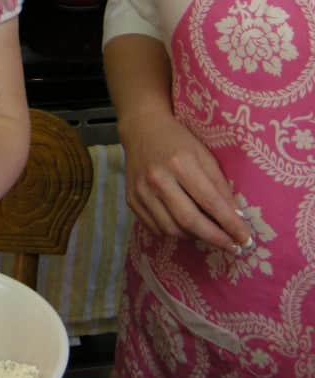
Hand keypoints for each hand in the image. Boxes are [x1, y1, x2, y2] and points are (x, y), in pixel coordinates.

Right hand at [120, 109, 251, 252]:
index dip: (230, 224)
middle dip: (215, 238)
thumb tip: (235, 217)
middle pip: (189, 221)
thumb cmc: (178, 141)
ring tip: (209, 234)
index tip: (245, 239)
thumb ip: (219, 185)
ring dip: (195, 237)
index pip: (209, 202)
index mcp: (180, 163)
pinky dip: (175, 233)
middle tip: (233, 248)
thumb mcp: (204, 155)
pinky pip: (155, 228)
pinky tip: (186, 228)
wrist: (141, 129)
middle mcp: (158, 179)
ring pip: (171, 229)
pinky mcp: (131, 200)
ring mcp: (141, 191)